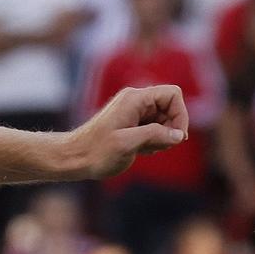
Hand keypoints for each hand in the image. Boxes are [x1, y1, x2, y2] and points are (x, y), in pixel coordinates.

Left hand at [70, 85, 187, 179]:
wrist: (74, 159)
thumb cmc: (96, 152)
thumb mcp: (128, 144)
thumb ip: (155, 135)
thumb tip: (178, 135)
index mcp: (135, 99)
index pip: (172, 94)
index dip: (180, 115)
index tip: (177, 137)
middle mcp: (135, 100)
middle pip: (169, 107)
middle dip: (170, 128)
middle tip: (159, 148)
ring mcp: (132, 111)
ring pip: (162, 119)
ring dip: (162, 136)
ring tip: (147, 151)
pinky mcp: (130, 123)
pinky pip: (152, 127)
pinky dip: (153, 139)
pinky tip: (142, 152)